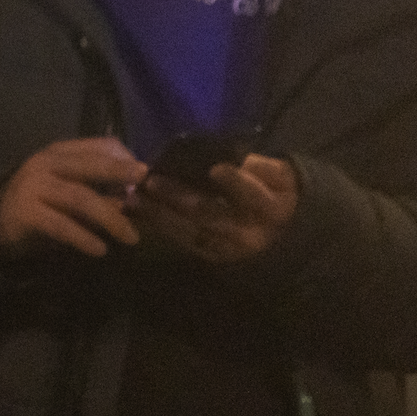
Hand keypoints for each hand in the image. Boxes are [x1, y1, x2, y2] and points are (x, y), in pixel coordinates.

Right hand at [0, 138, 145, 257]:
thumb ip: (95, 189)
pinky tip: (99, 249)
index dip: (123, 158)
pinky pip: (61, 225)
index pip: (98, 145)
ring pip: (79, 197)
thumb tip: (129, 200)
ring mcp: (34, 187)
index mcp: (59, 153)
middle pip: (89, 165)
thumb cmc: (39, 199)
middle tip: (145, 184)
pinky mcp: (26, 213)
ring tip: (130, 236)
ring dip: (109, 217)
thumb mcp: (67, 186)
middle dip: (119, 172)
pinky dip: (82, 237)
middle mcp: (46, 164)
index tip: (143, 176)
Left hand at [134, 153, 298, 263]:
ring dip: (158, 214)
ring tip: (133, 196)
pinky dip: (157, 226)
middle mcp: (248, 234)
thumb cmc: (278, 194)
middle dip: (179, 197)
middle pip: (211, 214)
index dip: (236, 183)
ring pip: (190, 231)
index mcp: (271, 211)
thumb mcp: (283, 178)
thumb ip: (265, 169)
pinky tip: (137, 212)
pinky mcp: (211, 256)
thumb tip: (241, 159)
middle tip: (152, 180)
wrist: (283, 236)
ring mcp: (227, 248)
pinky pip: (181, 241)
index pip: (254, 197)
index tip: (216, 169)